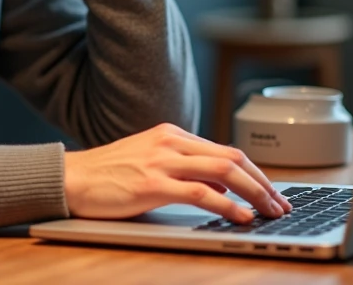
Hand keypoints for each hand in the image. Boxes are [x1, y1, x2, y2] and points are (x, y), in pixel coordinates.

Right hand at [63, 123, 292, 223]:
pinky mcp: (152, 183)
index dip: (255, 172)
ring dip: (254, 193)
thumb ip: (185, 170)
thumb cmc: (107, 175)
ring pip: (224, 171)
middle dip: (263, 183)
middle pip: (233, 157)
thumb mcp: (151, 163)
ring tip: (270, 211)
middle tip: (281, 204)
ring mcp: (162, 161)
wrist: (70, 177)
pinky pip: (201, 193)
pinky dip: (228, 205)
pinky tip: (241, 216)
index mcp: (172, 135)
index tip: (271, 192)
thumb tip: (222, 188)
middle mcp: (171, 142)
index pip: (226, 150)